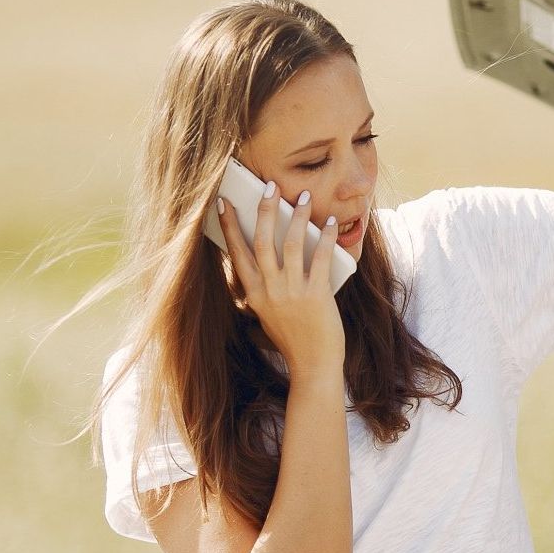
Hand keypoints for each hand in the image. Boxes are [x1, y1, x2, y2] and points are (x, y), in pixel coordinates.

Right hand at [217, 181, 344, 376]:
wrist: (313, 366)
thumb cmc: (294, 339)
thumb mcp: (269, 313)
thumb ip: (266, 288)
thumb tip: (272, 256)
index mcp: (254, 294)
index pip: (237, 253)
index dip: (229, 226)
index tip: (223, 202)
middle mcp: (269, 290)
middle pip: (262, 241)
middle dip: (264, 210)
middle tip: (270, 186)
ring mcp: (291, 292)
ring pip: (290, 243)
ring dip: (296, 216)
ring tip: (301, 197)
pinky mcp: (315, 294)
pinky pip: (319, 257)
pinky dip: (325, 237)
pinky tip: (330, 222)